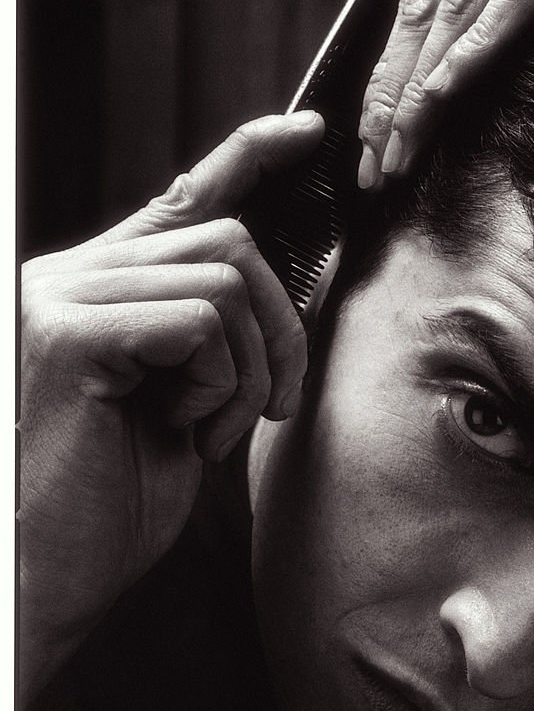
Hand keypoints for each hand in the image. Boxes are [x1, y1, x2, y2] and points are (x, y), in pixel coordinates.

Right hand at [18, 111, 324, 703]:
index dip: (249, 158)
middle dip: (283, 330)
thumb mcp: (186, 407)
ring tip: (215, 432)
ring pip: (228, 279)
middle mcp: (72, 275)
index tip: (306, 135)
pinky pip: (200, 319)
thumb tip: (279, 299)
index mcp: (100, 291)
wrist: (50, 575)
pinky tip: (188, 433)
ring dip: (253, 370)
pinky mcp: (66, 329)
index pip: (185, 202)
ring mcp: (62, 295)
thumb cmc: (115, 502)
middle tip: (276, 408)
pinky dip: (222, 384)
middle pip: (233, 242)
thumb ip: (217, 344)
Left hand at [357, 0, 533, 188]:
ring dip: (411, 109)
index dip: (380, 108)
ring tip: (396, 157)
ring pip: (435, 48)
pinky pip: (489, 25)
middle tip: (372, 175)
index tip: (373, 155)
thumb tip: (442, 85)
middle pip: (404, 57)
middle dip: (383, 122)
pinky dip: (462, 61)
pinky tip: (439, 95)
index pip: (397, 54)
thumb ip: (470, 32)